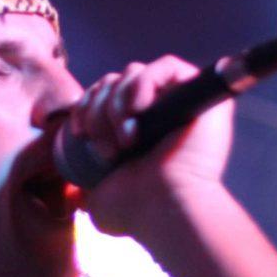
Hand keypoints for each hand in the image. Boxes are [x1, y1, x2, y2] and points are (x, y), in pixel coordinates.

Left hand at [71, 55, 233, 236]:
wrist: (163, 209)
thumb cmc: (136, 211)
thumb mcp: (99, 200)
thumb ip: (86, 193)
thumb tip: (74, 197)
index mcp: (139, 130)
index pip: (105, 94)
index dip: (86, 106)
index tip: (80, 133)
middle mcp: (162, 112)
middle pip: (116, 80)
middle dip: (99, 108)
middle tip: (106, 147)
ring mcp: (183, 100)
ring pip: (135, 72)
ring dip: (118, 103)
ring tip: (126, 139)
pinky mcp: (202, 92)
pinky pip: (168, 65)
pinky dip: (144, 83)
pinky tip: (140, 110)